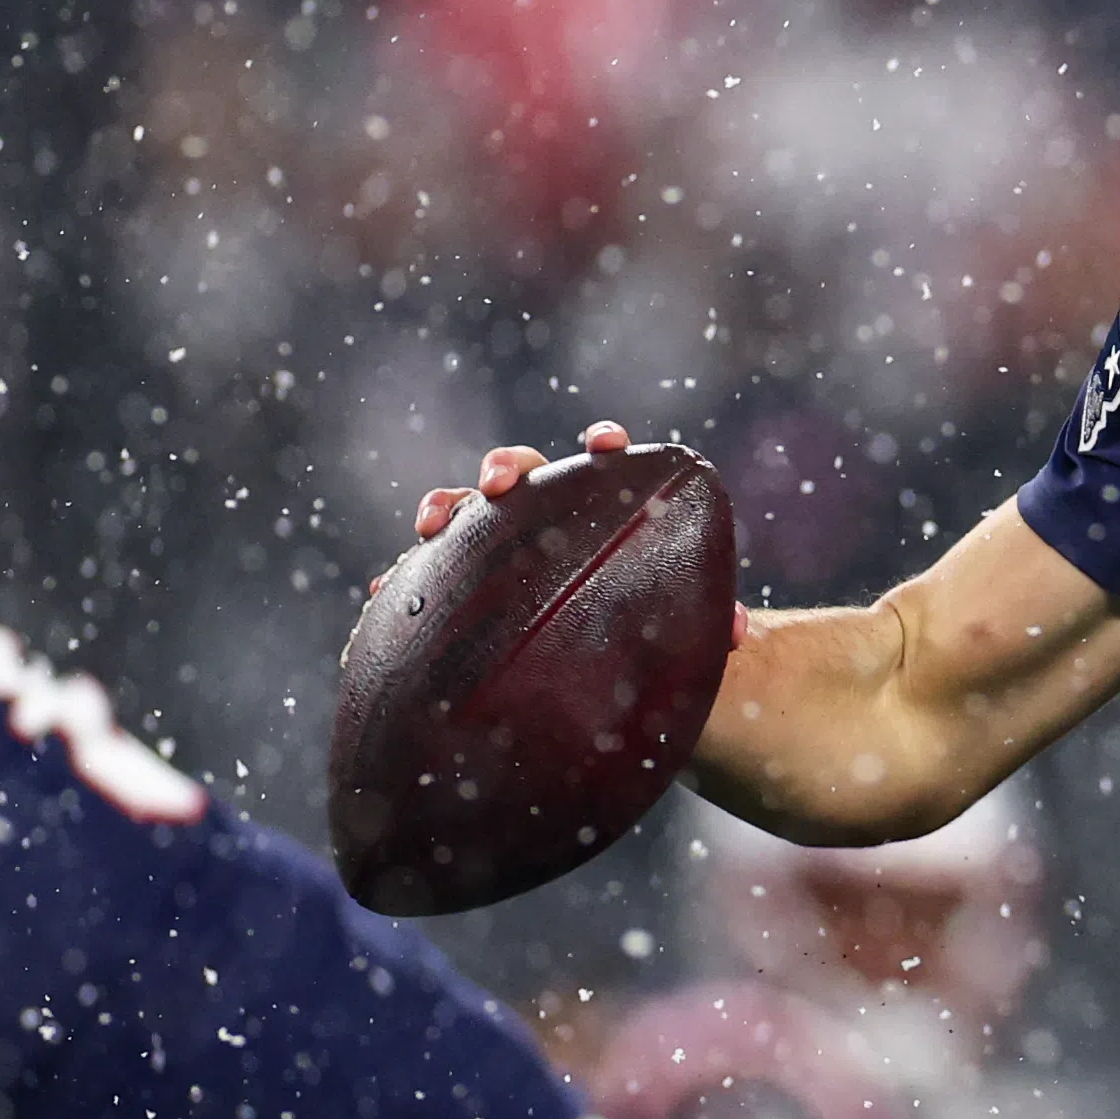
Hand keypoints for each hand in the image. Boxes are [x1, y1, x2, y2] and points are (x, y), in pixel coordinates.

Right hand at [378, 421, 750, 643]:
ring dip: (446, 506)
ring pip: (463, 511)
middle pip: (521, 471)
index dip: (603, 444)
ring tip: (431, 525)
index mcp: (599, 510)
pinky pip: (423, 573)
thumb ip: (708, 622)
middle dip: (508, 467)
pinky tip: (381, 592)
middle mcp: (542, 517)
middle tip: (500, 485)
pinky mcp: (455, 584)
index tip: (606, 443)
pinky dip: (401, 577)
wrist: (600, 675)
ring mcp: (494, 546)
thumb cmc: (644, 632)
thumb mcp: (677, 628)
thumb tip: (738, 630)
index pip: (602, 461)